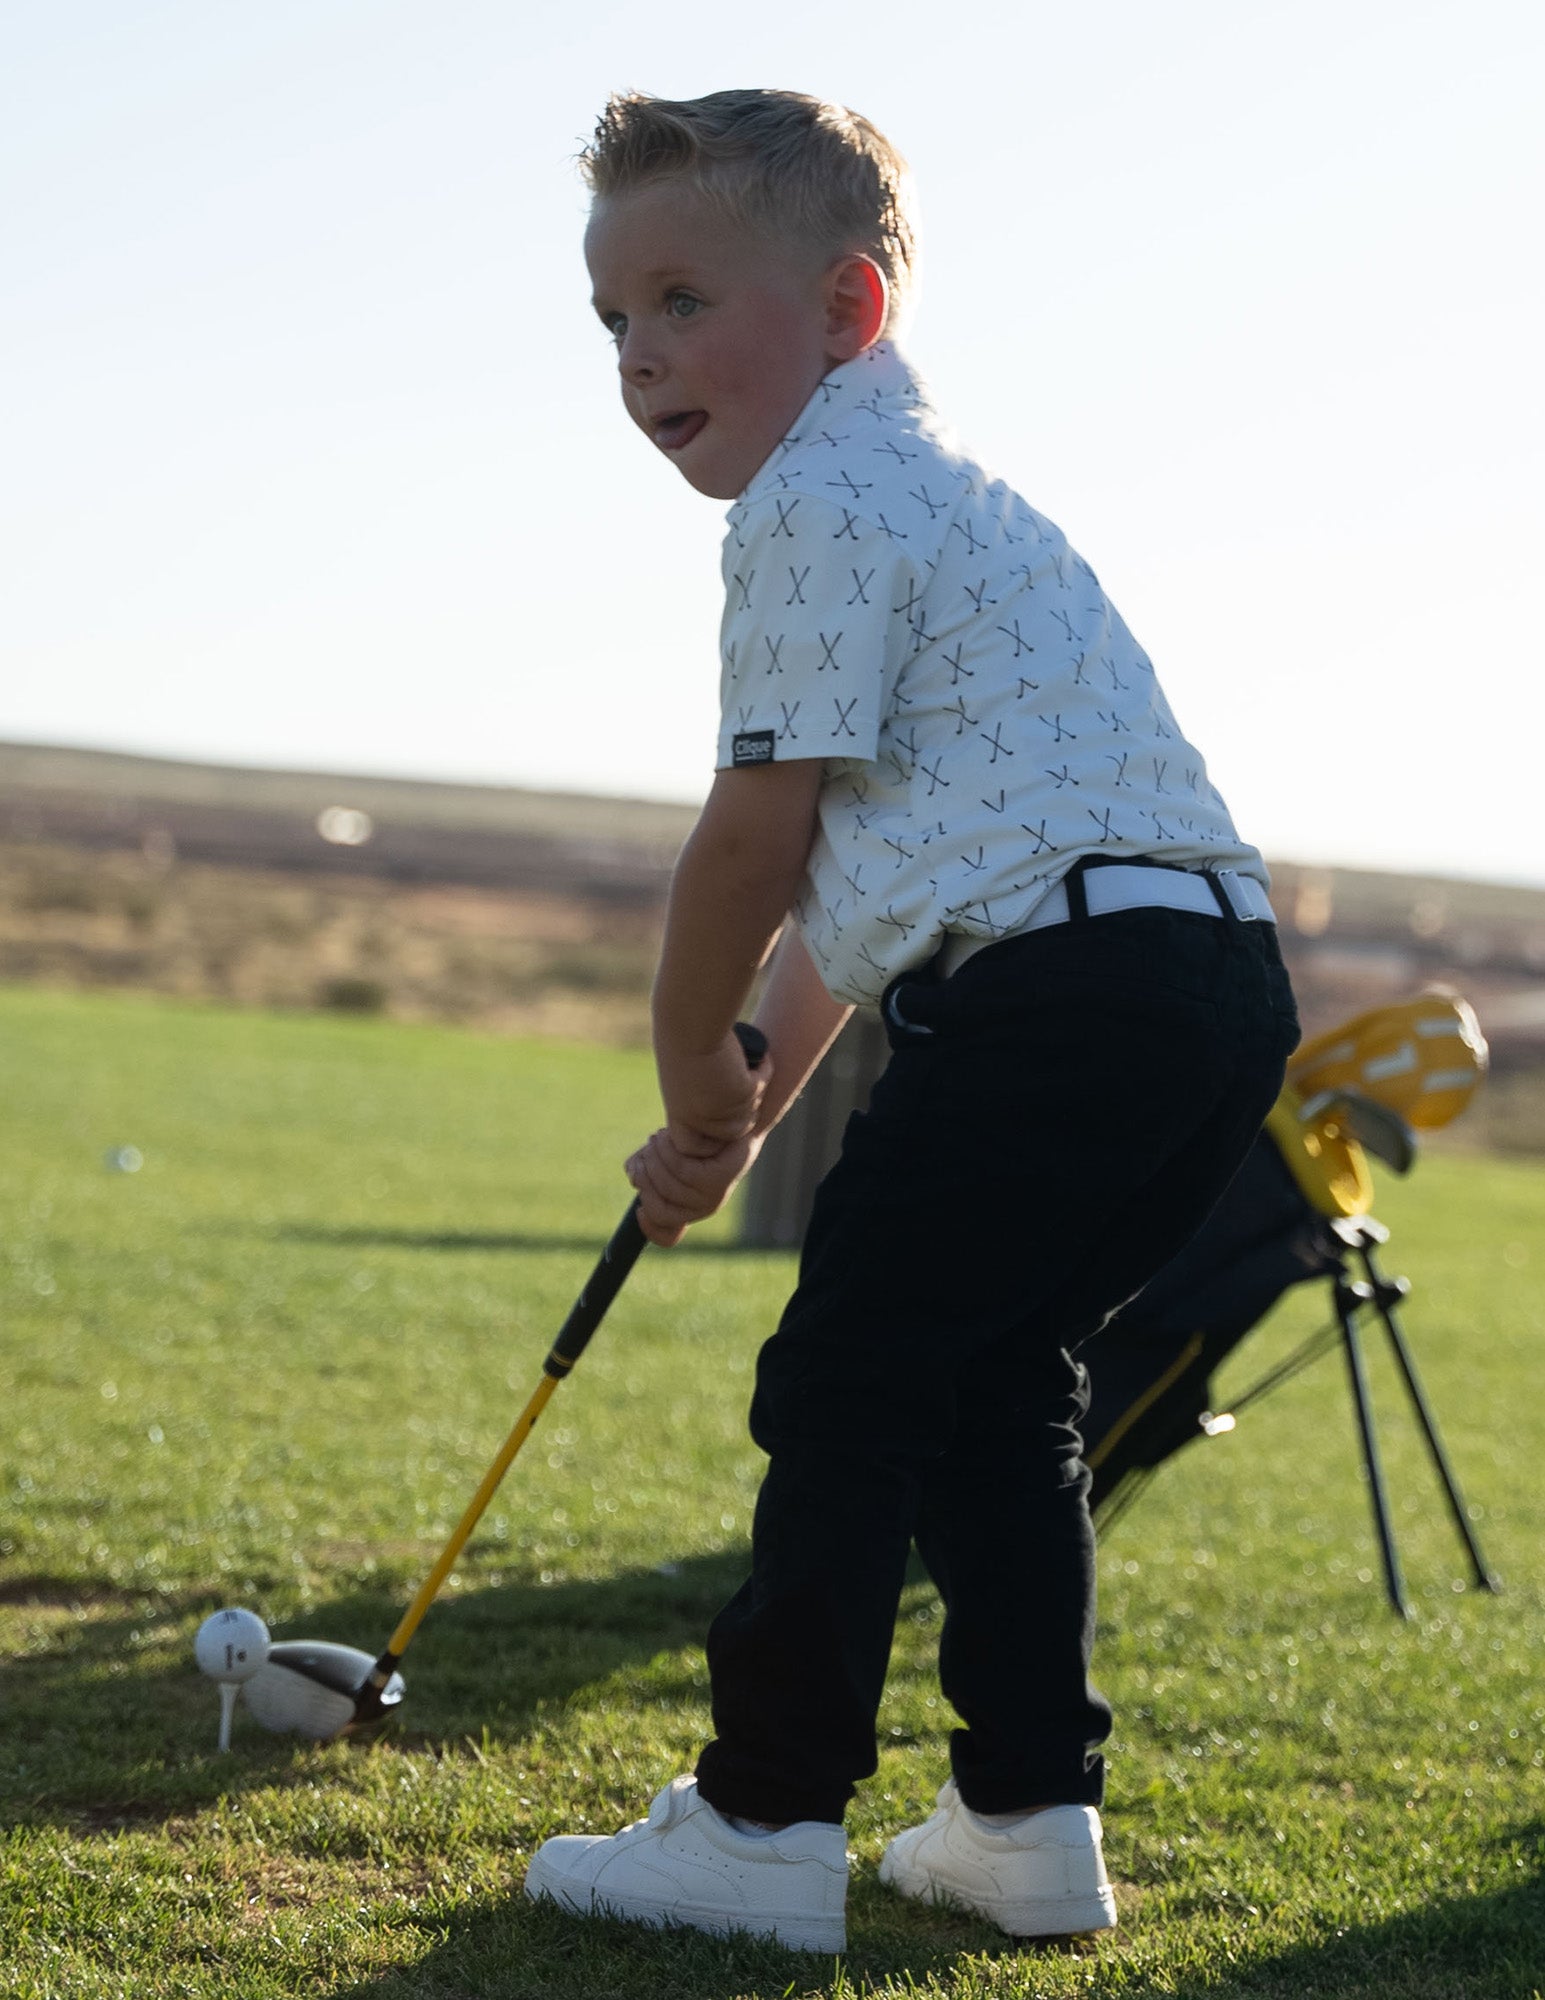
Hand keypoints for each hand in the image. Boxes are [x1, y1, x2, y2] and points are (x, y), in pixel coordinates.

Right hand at [625, 1127, 762, 1246]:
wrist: (733, 1123)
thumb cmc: (697, 1139)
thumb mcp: (663, 1156)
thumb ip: (645, 1168)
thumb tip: (633, 1174)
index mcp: (688, 1208)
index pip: (666, 1236)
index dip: (648, 1226)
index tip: (639, 1210)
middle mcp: (702, 1208)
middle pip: (656, 1209)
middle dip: (643, 1176)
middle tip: (647, 1150)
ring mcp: (712, 1196)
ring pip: (666, 1184)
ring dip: (654, 1155)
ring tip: (659, 1136)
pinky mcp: (718, 1179)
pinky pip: (681, 1169)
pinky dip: (668, 1148)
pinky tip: (670, 1134)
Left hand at [656, 1032, 771, 1155]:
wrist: (690, 1021)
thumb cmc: (685, 1039)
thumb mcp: (687, 1078)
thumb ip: (699, 1098)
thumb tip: (725, 1112)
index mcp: (680, 1117)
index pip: (696, 1148)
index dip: (712, 1136)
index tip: (721, 1111)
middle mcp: (699, 1120)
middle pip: (734, 1132)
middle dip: (743, 1113)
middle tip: (744, 1087)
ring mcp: (722, 1110)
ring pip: (752, 1112)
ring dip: (754, 1089)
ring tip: (742, 1064)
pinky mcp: (743, 1093)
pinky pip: (762, 1086)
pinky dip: (763, 1070)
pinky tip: (755, 1056)